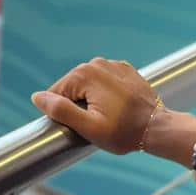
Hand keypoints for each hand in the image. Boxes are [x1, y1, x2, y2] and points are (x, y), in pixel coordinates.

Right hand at [31, 58, 162, 154]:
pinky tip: (116, 108)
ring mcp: (112, 64)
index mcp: (84, 74)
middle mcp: (96, 63)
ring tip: (108, 116)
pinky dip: (105, 94)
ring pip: (87, 85)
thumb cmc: (123, 131)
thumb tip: (38, 97)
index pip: (56, 94)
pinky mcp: (124, 70)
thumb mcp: (88, 127)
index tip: (83, 125)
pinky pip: (103, 83)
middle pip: (72, 88)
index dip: (64, 114)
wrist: (157, 128)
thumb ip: (60, 110)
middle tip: (97, 123)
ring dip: (91, 100)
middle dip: (78, 106)